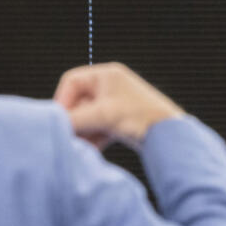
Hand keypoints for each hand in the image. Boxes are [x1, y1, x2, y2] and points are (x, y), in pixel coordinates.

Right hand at [53, 62, 184, 148]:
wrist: (172, 136)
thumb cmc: (141, 117)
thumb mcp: (103, 115)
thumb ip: (75, 118)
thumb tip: (53, 124)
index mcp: (107, 75)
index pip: (72, 82)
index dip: (62, 100)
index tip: (60, 120)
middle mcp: (111, 86)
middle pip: (80, 102)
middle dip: (74, 121)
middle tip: (67, 137)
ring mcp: (117, 104)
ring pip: (89, 117)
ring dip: (83, 132)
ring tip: (78, 147)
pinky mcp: (122, 121)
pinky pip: (100, 127)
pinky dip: (94, 138)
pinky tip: (90, 151)